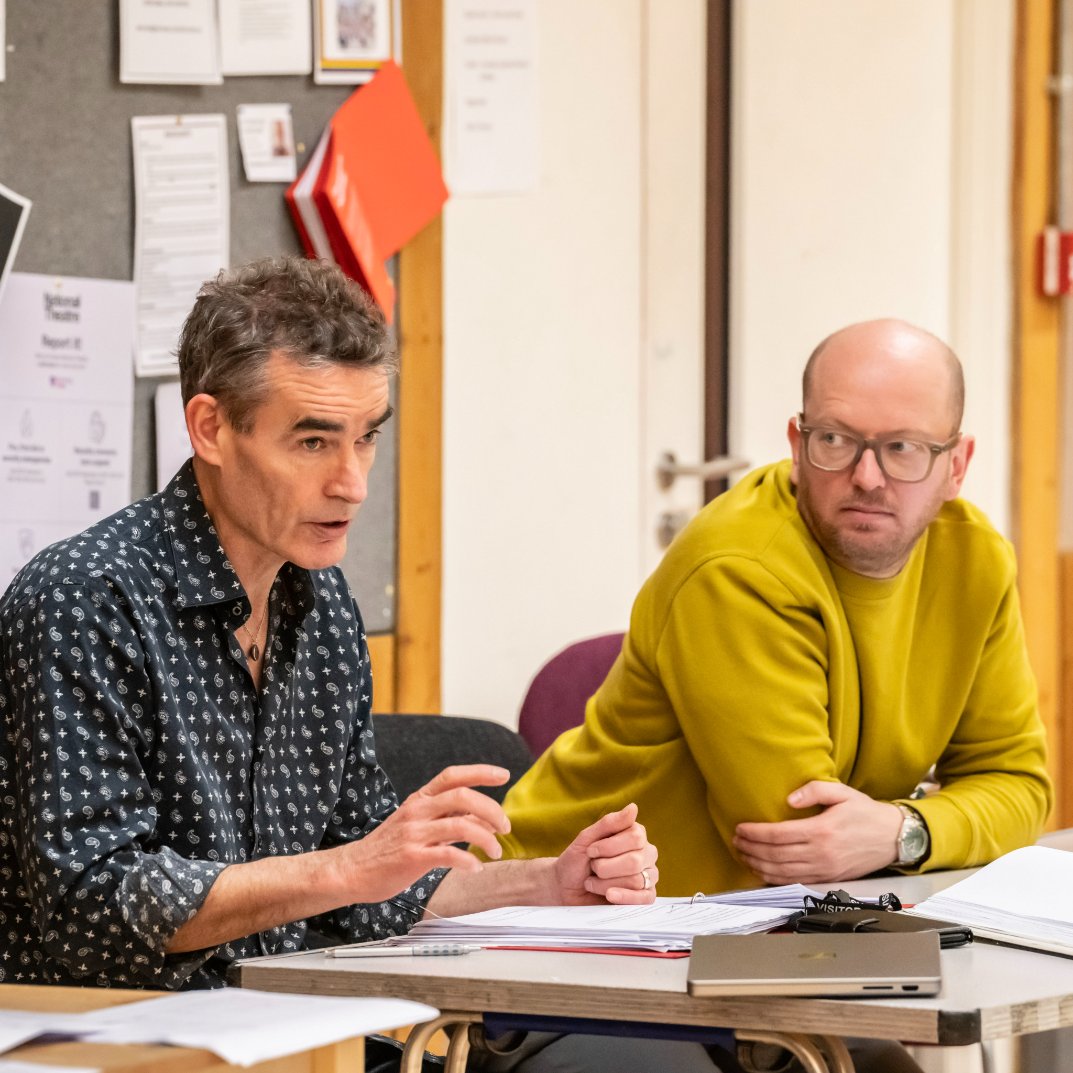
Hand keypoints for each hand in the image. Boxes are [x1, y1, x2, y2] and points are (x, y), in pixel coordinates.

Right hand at [338, 764, 509, 902]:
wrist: (352, 870)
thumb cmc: (389, 848)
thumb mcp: (418, 825)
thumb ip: (449, 818)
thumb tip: (484, 818)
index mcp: (420, 799)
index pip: (452, 775)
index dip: (480, 772)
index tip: (503, 774)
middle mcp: (417, 811)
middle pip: (462, 796)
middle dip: (491, 809)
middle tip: (505, 826)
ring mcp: (414, 833)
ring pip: (460, 825)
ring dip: (486, 838)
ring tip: (496, 850)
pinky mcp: (411, 858)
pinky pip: (448, 855)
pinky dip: (468, 860)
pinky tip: (475, 867)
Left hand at [554, 803, 658, 904]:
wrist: (566, 888)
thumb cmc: (577, 860)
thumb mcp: (586, 838)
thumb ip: (610, 823)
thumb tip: (633, 807)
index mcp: (635, 835)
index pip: (635, 837)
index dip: (609, 846)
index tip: (591, 850)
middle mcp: (645, 854)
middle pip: (635, 861)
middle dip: (605, 867)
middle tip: (592, 868)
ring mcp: (647, 877)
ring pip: (636, 880)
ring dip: (606, 883)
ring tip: (594, 882)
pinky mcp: (643, 897)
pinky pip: (644, 899)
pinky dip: (624, 897)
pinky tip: (609, 895)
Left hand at [733, 781, 901, 884]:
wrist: (894, 838)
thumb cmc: (867, 814)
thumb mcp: (842, 793)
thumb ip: (814, 790)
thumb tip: (789, 799)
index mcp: (822, 831)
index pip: (778, 835)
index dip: (755, 833)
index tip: (740, 828)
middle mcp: (821, 854)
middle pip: (775, 856)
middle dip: (751, 849)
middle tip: (736, 841)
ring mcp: (825, 870)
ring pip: (782, 874)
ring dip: (759, 865)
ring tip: (744, 855)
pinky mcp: (829, 880)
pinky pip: (795, 883)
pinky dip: (775, 879)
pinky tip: (763, 871)